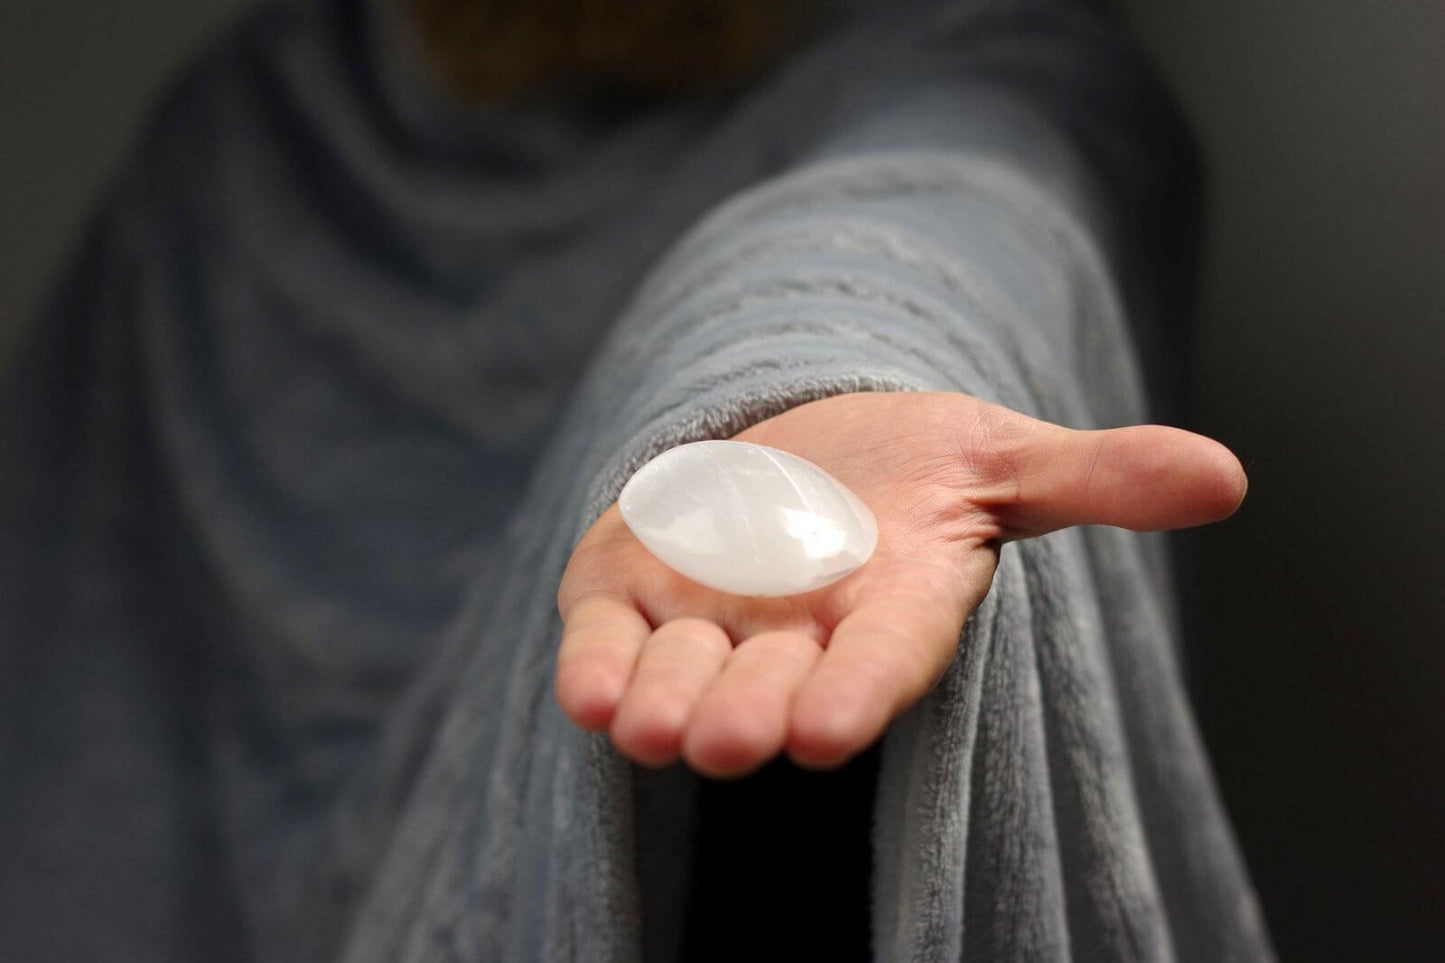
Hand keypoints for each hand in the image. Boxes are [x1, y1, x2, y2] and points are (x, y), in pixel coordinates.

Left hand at [555, 391, 1245, 777]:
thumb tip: (1225, 478)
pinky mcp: (634, 595)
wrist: (805, 460)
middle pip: (777, 681)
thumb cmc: (912, 472)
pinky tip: (586, 692)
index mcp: (893, 599)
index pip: (887, 652)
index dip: (862, 688)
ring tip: (647, 726)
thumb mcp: (1003, 457)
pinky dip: (596, 668)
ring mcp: (712, 618)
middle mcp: (800, 631)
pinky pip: (611, 643)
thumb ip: (1098, 476)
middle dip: (752, 709)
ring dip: (664, 700)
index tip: (829, 728)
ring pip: (684, 674)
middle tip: (734, 743)